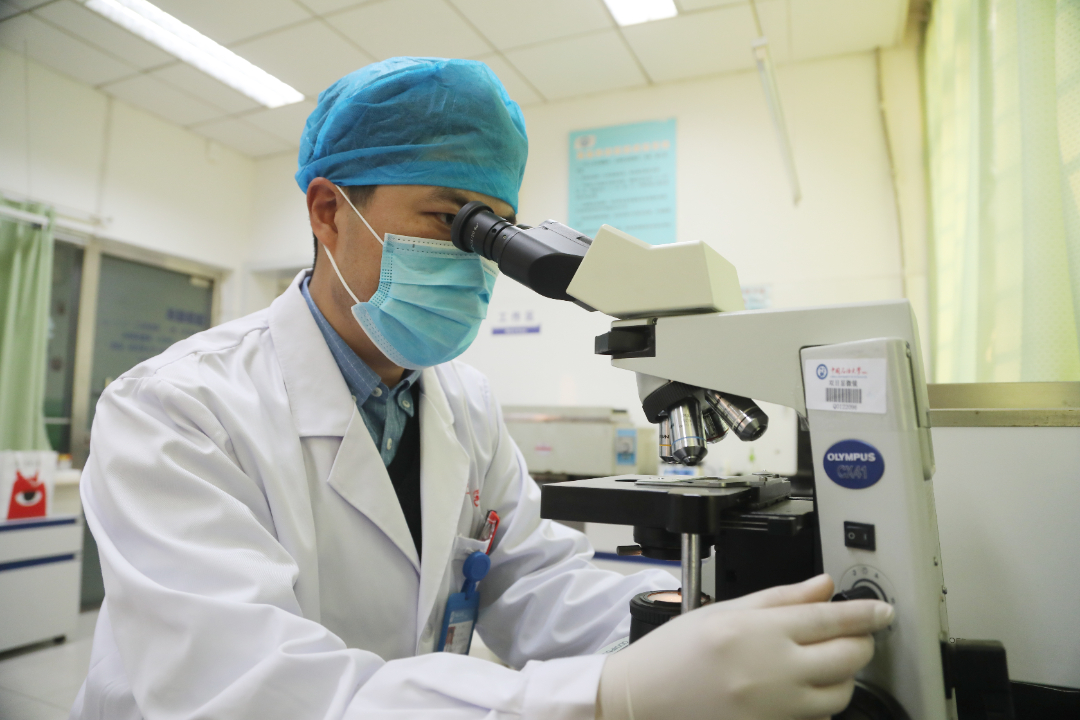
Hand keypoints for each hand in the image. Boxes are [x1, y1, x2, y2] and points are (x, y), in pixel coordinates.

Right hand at [597, 574, 893, 719]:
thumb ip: (780, 598)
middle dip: (860, 643)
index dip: (866, 614)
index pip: (832, 620)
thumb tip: (824, 588)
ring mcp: (776, 708)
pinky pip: (817, 718)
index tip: (884, 612)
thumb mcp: (724, 611)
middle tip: (854, 634)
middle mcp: (774, 671)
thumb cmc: (675, 652)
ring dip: (843, 675)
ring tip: (822, 662)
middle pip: (848, 658)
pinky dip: (820, 702)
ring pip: (840, 694)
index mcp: (760, 632)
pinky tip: (799, 688)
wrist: (644, 699)